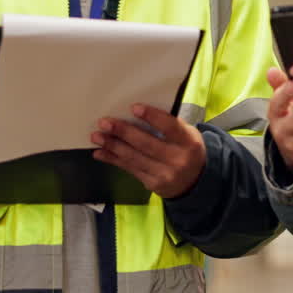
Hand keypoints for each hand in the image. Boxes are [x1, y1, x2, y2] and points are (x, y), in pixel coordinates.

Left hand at [91, 104, 206, 198]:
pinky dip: (113, 160)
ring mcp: (164, 174)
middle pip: (146, 144)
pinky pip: (130, 169)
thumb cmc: (187, 150)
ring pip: (134, 158)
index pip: (170, 127)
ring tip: (96, 136)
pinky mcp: (153, 185)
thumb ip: (169, 126)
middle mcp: (178, 160)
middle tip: (105, 122)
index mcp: (189, 142)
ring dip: (112, 146)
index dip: (152, 117)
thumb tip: (136, 113)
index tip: (134, 108)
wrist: (196, 182)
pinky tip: (100, 153)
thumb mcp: (187, 135)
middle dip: (123, 132)